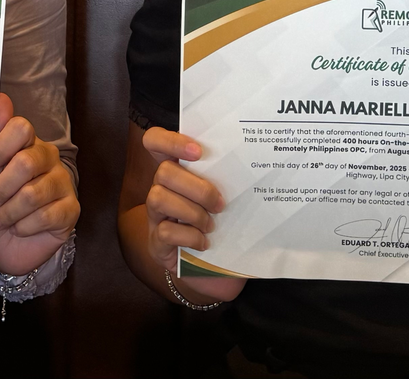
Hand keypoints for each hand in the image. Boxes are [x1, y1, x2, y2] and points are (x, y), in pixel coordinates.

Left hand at [0, 93, 77, 276]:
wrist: (10, 244)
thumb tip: (0, 98)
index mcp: (28, 144)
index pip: (21, 128)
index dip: (2, 144)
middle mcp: (49, 158)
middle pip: (26, 162)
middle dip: (2, 186)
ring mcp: (63, 183)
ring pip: (32, 194)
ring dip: (9, 212)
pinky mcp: (71, 209)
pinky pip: (45, 216)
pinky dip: (24, 226)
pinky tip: (17, 229)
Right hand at [140, 127, 233, 277]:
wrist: (211, 268)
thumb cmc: (220, 224)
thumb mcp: (223, 198)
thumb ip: (226, 179)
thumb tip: (253, 161)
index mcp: (177, 171)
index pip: (155, 141)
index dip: (170, 140)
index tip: (198, 151)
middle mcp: (160, 188)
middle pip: (163, 171)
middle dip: (197, 188)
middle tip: (220, 204)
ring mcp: (155, 216)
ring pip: (157, 198)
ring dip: (192, 212)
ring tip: (211, 225)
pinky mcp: (156, 241)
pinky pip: (165, 231)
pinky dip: (189, 236)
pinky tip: (204, 242)